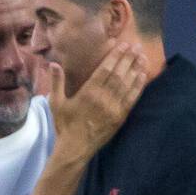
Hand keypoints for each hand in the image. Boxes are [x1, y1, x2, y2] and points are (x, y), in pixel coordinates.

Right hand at [48, 43, 147, 162]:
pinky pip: (131, 99)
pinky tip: (142, 76)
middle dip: (128, 59)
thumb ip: (56, 83)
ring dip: (135, 69)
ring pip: (127, 85)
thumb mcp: (56, 103)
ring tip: (142, 57)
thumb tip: (53, 64)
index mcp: (88, 92)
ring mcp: (113, 109)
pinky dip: (138, 87)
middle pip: (119, 74)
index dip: (115, 56)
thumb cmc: (64, 125)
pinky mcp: (119, 118)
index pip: (105, 69)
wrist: (75, 149)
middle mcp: (103, 98)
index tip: (123, 45)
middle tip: (136, 46)